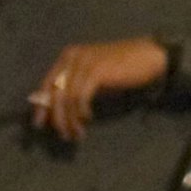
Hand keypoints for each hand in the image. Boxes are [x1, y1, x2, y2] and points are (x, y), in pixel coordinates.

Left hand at [30, 37, 170, 142]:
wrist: (150, 56)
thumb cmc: (123, 67)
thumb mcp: (94, 75)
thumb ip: (77, 86)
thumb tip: (60, 109)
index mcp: (68, 56)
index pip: (47, 84)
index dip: (41, 106)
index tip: (40, 124)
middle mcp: (72, 58)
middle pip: (55, 93)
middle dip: (57, 117)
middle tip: (63, 134)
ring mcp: (83, 63)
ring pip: (67, 98)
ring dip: (70, 119)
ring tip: (76, 133)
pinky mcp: (95, 71)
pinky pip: (81, 97)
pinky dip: (81, 111)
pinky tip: (87, 118)